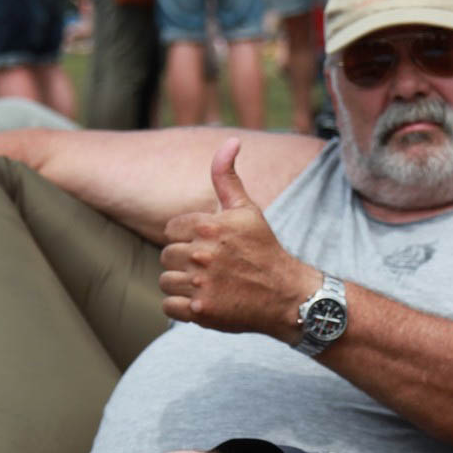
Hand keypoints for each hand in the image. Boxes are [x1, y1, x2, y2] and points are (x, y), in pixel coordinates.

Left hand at [159, 139, 311, 337]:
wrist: (286, 296)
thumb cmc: (264, 250)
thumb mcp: (247, 210)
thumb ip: (227, 176)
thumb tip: (231, 140)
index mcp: (210, 227)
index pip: (172, 230)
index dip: (187, 237)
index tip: (207, 245)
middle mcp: (203, 255)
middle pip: (167, 255)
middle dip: (185, 260)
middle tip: (210, 267)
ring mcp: (201, 285)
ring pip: (165, 280)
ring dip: (181, 283)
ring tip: (205, 283)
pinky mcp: (200, 311)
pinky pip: (168, 306)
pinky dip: (180, 306)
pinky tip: (201, 300)